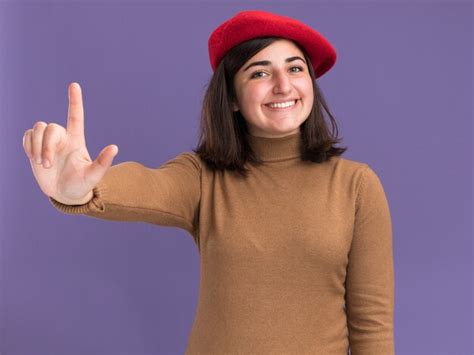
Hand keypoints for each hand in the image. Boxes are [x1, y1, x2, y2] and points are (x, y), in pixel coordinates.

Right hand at [22, 82, 118, 204]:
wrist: (65, 194)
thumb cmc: (81, 185)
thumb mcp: (93, 176)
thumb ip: (103, 162)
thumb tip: (115, 147)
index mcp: (76, 140)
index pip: (75, 115)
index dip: (75, 100)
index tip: (74, 85)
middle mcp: (62, 137)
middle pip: (50, 127)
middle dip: (45, 146)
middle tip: (47, 165)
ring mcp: (48, 142)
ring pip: (37, 129)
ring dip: (36, 147)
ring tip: (42, 164)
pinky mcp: (35, 148)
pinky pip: (27, 136)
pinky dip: (28, 146)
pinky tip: (34, 158)